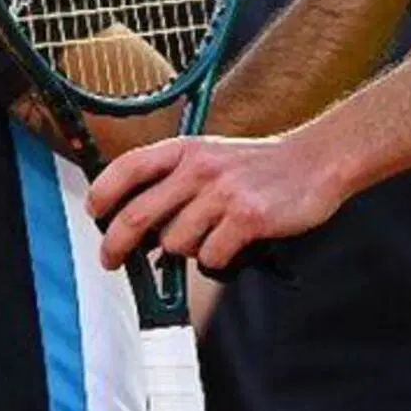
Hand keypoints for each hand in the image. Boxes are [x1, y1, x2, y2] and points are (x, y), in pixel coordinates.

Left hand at [89, 131, 344, 272]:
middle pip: (137, 215)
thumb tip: (137, 231)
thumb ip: (175, 185)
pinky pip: (210, 258)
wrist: (315, 162)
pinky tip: (233, 244)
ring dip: (187, 251)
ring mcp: (223, 193)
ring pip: (175, 244)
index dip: (101, 195)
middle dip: (116, 246)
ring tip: (210, 237)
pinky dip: (218, 260)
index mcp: (186, 149)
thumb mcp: (211, 159)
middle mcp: (199, 168)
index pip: (127, 168)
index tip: (95, 217)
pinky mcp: (247, 218)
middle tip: (111, 260)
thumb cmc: (259, 167)